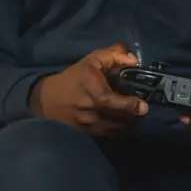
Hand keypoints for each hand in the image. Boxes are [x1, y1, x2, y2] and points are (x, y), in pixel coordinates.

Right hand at [29, 43, 148, 136]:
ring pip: (118, 130)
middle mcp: (95, 114)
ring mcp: (92, 127)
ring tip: (131, 115)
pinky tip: (120, 121)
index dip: (132, 106)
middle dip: (135, 116)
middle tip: (140, 108)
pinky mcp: (89, 135)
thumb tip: (133, 59)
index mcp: (96, 95)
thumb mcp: (92, 60)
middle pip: (123, 120)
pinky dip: (119, 130)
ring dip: (128, 124)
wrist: (47, 100)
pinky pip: (111, 135)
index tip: (144, 106)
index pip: (117, 104)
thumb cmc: (73, 78)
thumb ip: (114, 55)